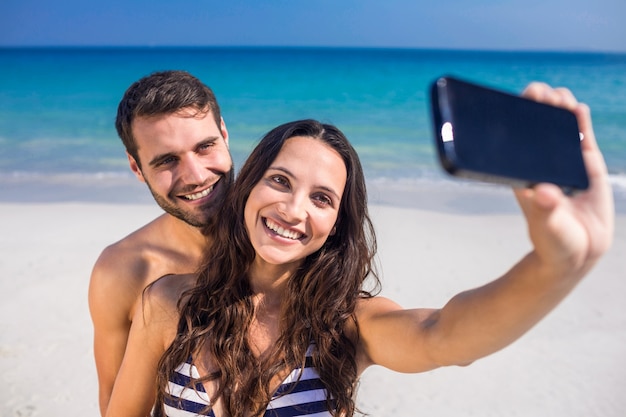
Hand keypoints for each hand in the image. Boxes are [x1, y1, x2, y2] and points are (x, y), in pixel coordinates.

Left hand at [514, 83, 613, 275]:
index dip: (515, 116)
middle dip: (537, 104)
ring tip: (560, 97)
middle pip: (536, 125)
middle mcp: (541, 162)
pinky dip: (580, 121)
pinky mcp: (586, 164)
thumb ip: (546, 210)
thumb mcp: (547, 226)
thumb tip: (544, 192)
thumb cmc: (553, 240)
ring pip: (560, 126)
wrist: (578, 252)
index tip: (517, 101)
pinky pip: (582, 137)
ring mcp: (564, 161)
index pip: (514, 137)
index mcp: (522, 172)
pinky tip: (578, 109)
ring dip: (559, 107)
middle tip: (540, 93)